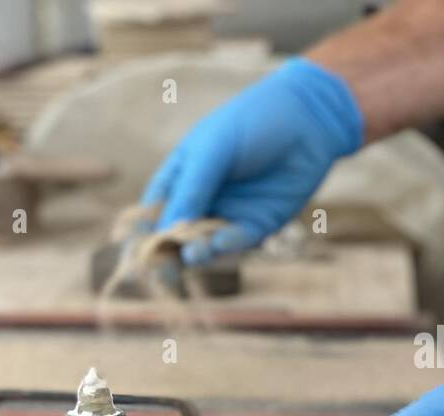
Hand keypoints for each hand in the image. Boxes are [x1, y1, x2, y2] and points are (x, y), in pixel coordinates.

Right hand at [140, 58, 362, 265]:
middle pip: (175, 236)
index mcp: (181, 178)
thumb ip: (192, 188)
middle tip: (161, 268)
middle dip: (167, 253)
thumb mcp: (213, 149)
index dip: (141, 235)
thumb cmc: (252, 121)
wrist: (309, 118)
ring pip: (204, 245)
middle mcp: (201, 200)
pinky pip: (236, 242)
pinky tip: (218, 244)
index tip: (134, 253)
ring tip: (191, 255)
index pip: (152, 213)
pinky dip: (226, 246)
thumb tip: (169, 231)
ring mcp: (228, 214)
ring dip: (196, 253)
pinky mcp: (257, 225)